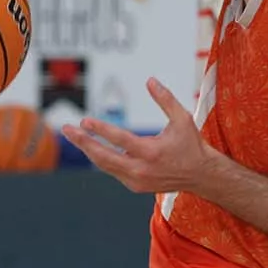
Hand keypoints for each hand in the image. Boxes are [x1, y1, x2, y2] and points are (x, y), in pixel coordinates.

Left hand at [62, 78, 207, 193]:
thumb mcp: (182, 119)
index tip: (84, 121)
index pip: (120, 140)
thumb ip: (166, 99)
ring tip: (74, 136)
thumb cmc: (191, 144)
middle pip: (104, 157)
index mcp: (153, 152)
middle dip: (83, 142)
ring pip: (105, 165)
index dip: (101, 130)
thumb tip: (150, 80)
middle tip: (66, 130)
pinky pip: (113, 170)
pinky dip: (103, 158)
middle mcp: (142, 169)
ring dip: (89, 150)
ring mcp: (137, 181)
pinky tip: (94, 146)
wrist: (201, 175)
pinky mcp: (135, 186)